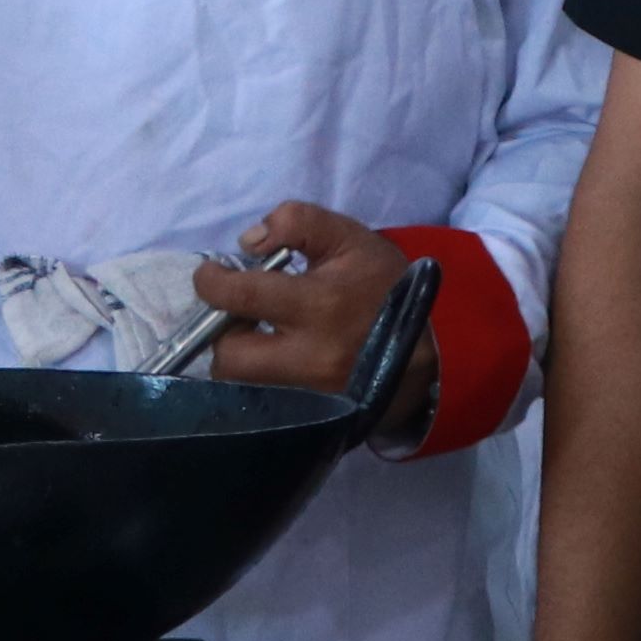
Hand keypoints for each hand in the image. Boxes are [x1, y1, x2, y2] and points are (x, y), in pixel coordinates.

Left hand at [197, 205, 428, 429]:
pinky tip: (272, 361)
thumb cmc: (384, 286)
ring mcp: (312, 396)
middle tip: (238, 315)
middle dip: (221, 333)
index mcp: (320, 306)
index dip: (211, 282)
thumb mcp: (349, 238)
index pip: (240, 297)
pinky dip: (256, 382)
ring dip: (237, 360)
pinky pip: (262, 404)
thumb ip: (297, 223)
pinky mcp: (314, 417)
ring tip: (256, 337)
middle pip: (229, 359)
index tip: (211, 275)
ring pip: (239, 389)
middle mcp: (311, 359)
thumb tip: (247, 243)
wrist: (428, 347)